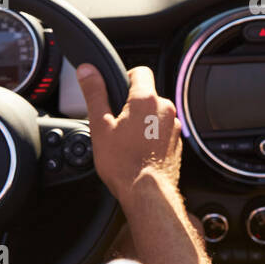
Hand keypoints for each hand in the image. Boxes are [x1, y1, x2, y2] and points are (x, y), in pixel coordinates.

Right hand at [74, 64, 182, 203]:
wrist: (146, 193)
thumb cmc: (123, 164)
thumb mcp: (100, 125)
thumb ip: (94, 93)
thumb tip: (87, 70)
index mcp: (146, 99)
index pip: (140, 71)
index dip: (125, 77)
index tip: (115, 91)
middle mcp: (165, 109)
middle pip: (147, 94)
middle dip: (131, 104)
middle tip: (115, 123)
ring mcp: (174, 126)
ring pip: (155, 114)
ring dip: (142, 121)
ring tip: (126, 141)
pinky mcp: (177, 142)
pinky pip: (162, 130)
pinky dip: (151, 135)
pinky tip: (138, 150)